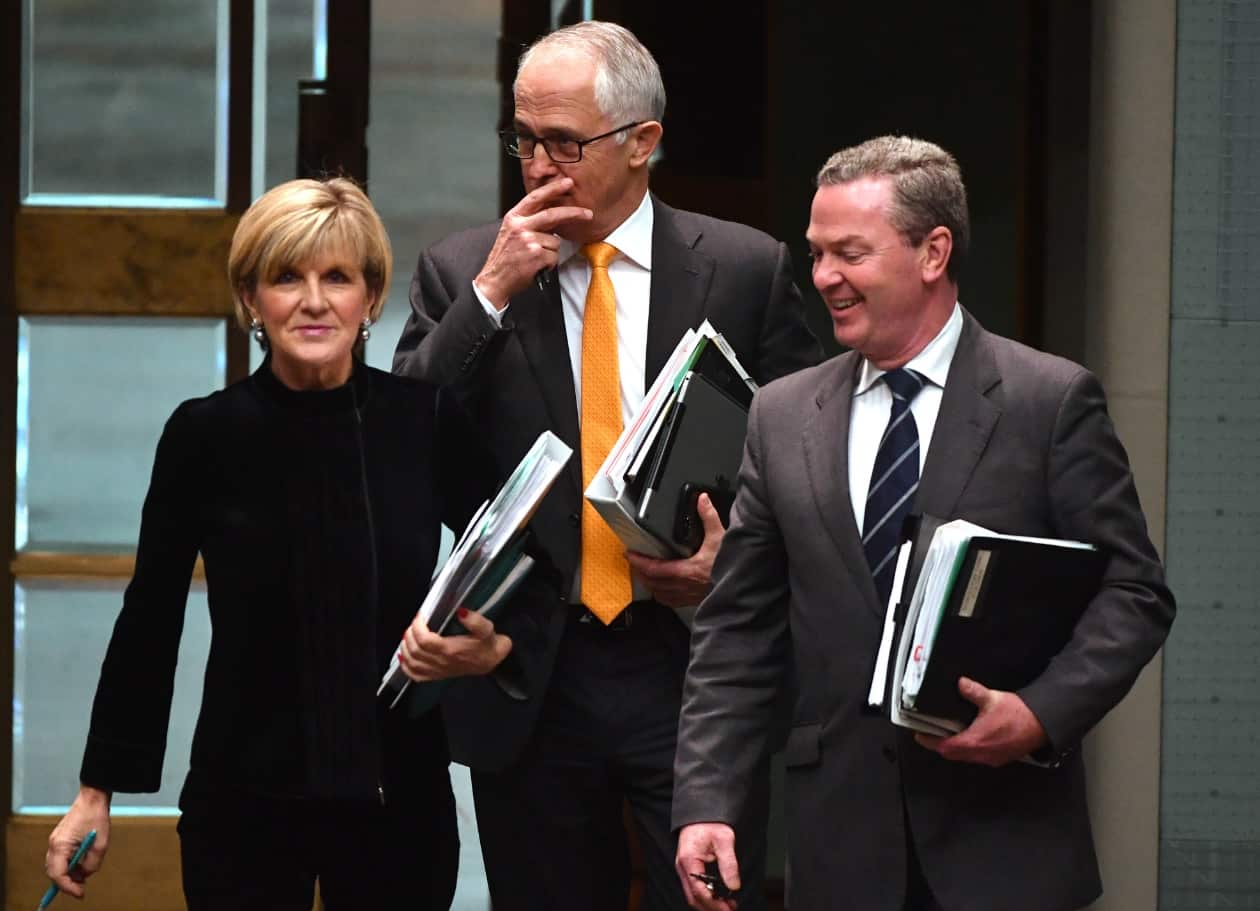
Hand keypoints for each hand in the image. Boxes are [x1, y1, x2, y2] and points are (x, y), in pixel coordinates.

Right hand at [45, 785, 110, 898]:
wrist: (93, 798)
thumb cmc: (96, 817)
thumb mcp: (100, 844)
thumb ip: (92, 864)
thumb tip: (85, 876)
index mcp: (60, 845)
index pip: (58, 874)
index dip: (68, 887)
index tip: (80, 893)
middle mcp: (54, 844)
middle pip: (54, 872)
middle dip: (67, 883)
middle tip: (81, 889)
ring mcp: (55, 841)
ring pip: (56, 866)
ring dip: (69, 874)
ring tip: (84, 877)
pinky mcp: (60, 839)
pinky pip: (61, 858)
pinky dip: (69, 865)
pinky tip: (81, 866)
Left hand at [398, 607, 512, 681]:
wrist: (492, 661)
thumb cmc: (488, 644)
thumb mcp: (487, 628)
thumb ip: (475, 620)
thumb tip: (461, 612)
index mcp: (451, 650)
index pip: (425, 640)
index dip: (418, 627)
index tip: (421, 616)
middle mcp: (442, 662)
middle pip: (415, 650)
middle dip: (410, 634)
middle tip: (415, 623)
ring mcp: (438, 670)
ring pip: (412, 662)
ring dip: (405, 647)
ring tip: (408, 634)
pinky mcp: (437, 675)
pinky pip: (416, 676)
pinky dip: (406, 666)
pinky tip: (404, 656)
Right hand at [474, 178, 592, 306]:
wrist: (495, 279)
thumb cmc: (506, 258)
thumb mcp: (512, 232)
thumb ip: (530, 221)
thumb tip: (554, 214)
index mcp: (514, 217)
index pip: (536, 198)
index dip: (553, 189)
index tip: (567, 183)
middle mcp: (520, 226)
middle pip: (552, 214)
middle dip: (573, 213)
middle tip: (587, 214)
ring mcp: (528, 240)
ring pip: (555, 242)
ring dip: (550, 252)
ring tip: (535, 259)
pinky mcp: (535, 254)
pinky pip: (554, 256)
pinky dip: (549, 263)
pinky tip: (536, 266)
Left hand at [625, 493, 725, 607]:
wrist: (743, 588)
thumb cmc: (733, 567)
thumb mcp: (721, 538)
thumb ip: (709, 517)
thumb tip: (702, 501)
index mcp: (686, 571)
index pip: (654, 568)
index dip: (638, 561)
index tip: (630, 554)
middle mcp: (683, 586)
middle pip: (651, 582)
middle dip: (639, 572)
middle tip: (633, 561)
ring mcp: (687, 596)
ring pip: (659, 594)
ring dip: (649, 584)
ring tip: (644, 574)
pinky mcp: (693, 601)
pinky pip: (670, 601)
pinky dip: (661, 594)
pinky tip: (662, 589)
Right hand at [676, 822, 740, 910]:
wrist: (700, 809)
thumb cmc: (711, 822)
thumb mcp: (724, 839)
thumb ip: (729, 863)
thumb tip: (734, 886)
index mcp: (689, 860)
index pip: (699, 890)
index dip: (714, 903)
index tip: (728, 909)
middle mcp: (682, 866)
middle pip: (693, 897)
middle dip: (712, 907)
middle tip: (730, 909)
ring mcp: (683, 867)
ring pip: (692, 894)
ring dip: (709, 903)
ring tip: (728, 905)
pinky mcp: (687, 867)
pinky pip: (693, 887)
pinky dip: (705, 896)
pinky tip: (719, 896)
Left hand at [914, 677, 1048, 765]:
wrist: (1043, 725)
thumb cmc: (1019, 715)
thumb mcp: (992, 698)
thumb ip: (972, 691)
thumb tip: (960, 684)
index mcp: (975, 741)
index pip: (945, 746)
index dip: (930, 742)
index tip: (920, 735)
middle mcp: (981, 754)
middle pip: (953, 754)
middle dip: (941, 745)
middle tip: (932, 735)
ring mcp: (992, 758)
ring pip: (966, 757)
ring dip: (956, 748)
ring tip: (949, 734)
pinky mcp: (1001, 758)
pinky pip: (979, 756)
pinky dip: (970, 749)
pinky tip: (971, 737)